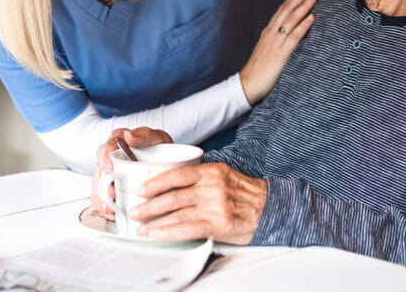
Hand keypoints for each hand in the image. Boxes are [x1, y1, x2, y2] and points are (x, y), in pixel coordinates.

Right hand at [91, 127, 172, 218]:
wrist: (167, 162)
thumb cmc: (159, 148)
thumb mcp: (156, 137)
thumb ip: (144, 135)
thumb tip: (129, 136)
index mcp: (116, 142)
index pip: (105, 150)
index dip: (105, 163)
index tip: (109, 172)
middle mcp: (108, 158)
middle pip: (99, 173)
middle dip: (103, 186)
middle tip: (112, 196)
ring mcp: (107, 174)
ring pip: (98, 188)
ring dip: (102, 200)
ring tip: (111, 210)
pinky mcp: (110, 188)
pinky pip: (102, 199)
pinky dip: (105, 208)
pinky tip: (112, 213)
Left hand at [129, 162, 266, 244]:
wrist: (271, 208)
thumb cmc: (245, 195)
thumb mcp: (224, 177)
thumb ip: (201, 179)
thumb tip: (173, 185)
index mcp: (211, 171)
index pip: (177, 174)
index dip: (156, 182)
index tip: (141, 189)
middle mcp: (211, 186)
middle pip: (173, 195)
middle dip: (149, 205)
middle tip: (134, 211)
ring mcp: (215, 205)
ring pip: (177, 213)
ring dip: (154, 221)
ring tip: (141, 227)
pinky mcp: (218, 223)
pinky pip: (187, 228)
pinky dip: (169, 232)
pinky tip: (157, 234)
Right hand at [240, 0, 317, 104]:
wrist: (248, 84)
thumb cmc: (259, 69)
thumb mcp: (267, 50)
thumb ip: (277, 41)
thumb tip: (289, 35)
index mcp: (269, 31)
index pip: (282, 9)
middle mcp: (272, 33)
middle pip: (288, 9)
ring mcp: (275, 42)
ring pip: (292, 19)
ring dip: (304, 6)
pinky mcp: (280, 54)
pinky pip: (294, 37)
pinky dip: (303, 26)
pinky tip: (312, 18)